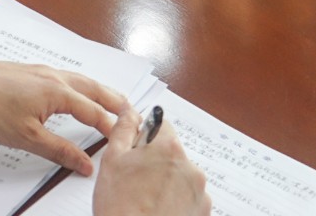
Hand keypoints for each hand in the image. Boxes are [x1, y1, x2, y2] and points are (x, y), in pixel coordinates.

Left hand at [0, 60, 129, 175]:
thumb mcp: (27, 137)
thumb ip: (60, 151)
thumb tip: (85, 164)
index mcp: (58, 92)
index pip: (95, 112)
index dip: (112, 127)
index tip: (128, 137)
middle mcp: (54, 76)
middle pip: (94, 89)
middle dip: (115, 101)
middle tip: (133, 112)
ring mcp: (41, 71)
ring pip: (80, 80)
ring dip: (98, 92)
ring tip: (110, 101)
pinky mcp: (29, 71)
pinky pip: (65, 77)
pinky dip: (80, 86)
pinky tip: (74, 93)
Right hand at [92, 117, 209, 215]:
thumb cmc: (120, 206)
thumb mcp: (112, 160)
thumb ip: (124, 129)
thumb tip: (130, 111)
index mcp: (169, 149)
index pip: (161, 126)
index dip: (145, 138)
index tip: (135, 153)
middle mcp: (190, 168)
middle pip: (172, 153)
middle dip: (156, 162)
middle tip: (135, 181)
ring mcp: (200, 192)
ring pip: (181, 177)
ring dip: (167, 183)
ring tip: (146, 201)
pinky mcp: (203, 212)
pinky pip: (189, 198)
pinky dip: (177, 202)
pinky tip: (158, 211)